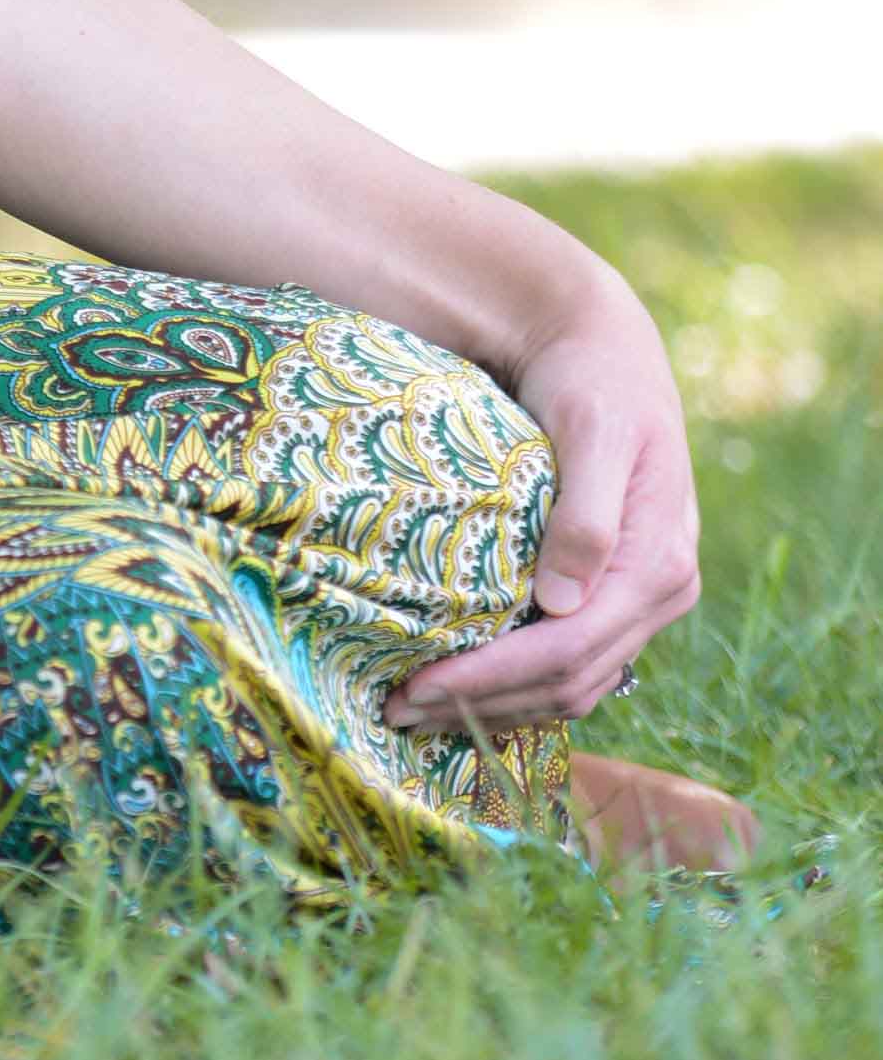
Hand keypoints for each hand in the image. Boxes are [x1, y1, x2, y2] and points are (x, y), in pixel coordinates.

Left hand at [384, 264, 703, 737]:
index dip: (494, 678)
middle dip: (483, 704)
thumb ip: (586, 514)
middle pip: (569, 681)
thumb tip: (562, 604)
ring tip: (416, 709)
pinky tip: (461, 690)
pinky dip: (516, 687)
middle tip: (397, 712)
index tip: (420, 687)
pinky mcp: (616, 595)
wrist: (607, 347)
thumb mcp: (593, 429)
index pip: (571, 648)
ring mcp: (642, 600)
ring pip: (572, 686)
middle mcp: (662, 593)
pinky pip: (572, 664)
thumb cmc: (594, 378)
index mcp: (660, 563)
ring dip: (495, 707)